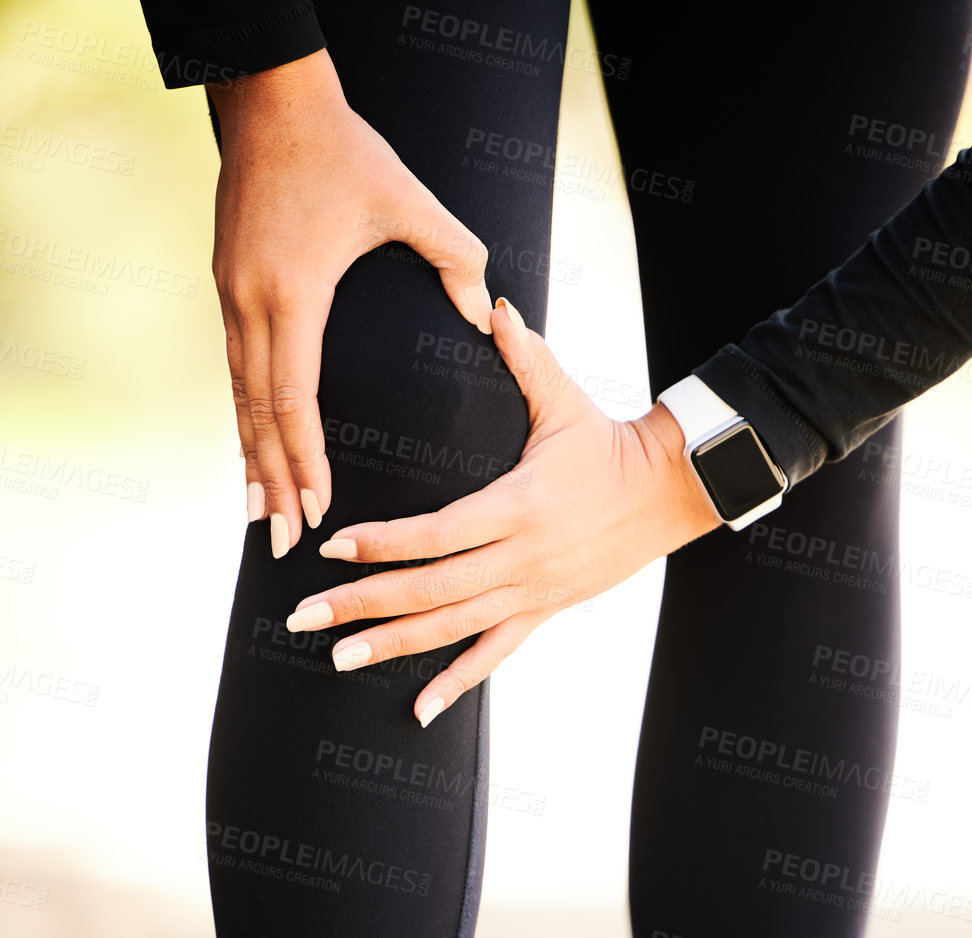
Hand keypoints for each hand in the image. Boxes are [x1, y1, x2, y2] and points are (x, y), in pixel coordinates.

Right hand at [209, 50, 492, 557]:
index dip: (305, 460)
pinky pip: (233, 370)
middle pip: (258, 415)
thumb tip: (484, 312)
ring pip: (238, 397)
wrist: (270, 98)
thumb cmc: (344, 148)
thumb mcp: (408, 199)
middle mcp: (252, 304)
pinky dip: (243, 418)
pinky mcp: (225, 285)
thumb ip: (455, 257)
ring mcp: (231, 296)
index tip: (319, 508)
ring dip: (249, 460)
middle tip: (282, 542)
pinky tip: (249, 451)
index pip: (294, 400)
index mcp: (294, 294)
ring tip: (258, 517)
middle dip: (272, 484)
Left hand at [283, 298, 722, 723]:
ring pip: (453, 629)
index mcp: (520, 506)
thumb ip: (525, 355)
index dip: (384, 544)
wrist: (669, 496)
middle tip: (303, 617)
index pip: (439, 533)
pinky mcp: (542, 612)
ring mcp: (532, 593)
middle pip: (432, 590)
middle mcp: (522, 560)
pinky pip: (494, 655)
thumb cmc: (608, 443)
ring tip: (338, 659)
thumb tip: (492, 303)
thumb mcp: (566, 399)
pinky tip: (419, 711)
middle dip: (363, 605)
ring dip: (393, 647)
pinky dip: (456, 683)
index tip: (332, 549)